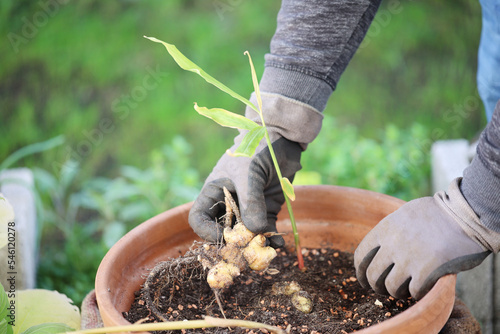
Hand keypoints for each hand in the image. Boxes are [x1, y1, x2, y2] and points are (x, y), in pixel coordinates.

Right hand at [188, 131, 301, 247]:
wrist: (281, 138)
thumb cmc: (256, 150)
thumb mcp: (249, 174)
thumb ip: (251, 202)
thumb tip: (255, 231)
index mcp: (213, 192)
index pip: (199, 219)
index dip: (206, 232)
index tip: (224, 237)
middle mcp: (228, 204)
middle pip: (222, 232)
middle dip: (233, 244)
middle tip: (246, 251)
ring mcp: (247, 209)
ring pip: (245, 235)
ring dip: (254, 245)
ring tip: (266, 249)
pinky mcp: (266, 210)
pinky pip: (265, 230)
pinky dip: (271, 238)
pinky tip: (279, 243)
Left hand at [354, 178, 491, 299]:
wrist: (464, 215)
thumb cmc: (436, 214)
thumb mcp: (404, 214)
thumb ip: (389, 231)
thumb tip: (377, 249)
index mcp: (385, 229)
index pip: (361, 257)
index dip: (361, 272)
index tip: (365, 279)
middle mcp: (392, 244)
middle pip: (372, 276)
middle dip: (376, 286)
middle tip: (384, 289)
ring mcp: (408, 258)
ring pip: (390, 287)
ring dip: (397, 292)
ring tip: (405, 289)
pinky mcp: (426, 271)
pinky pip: (413, 292)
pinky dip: (417, 293)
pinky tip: (423, 287)